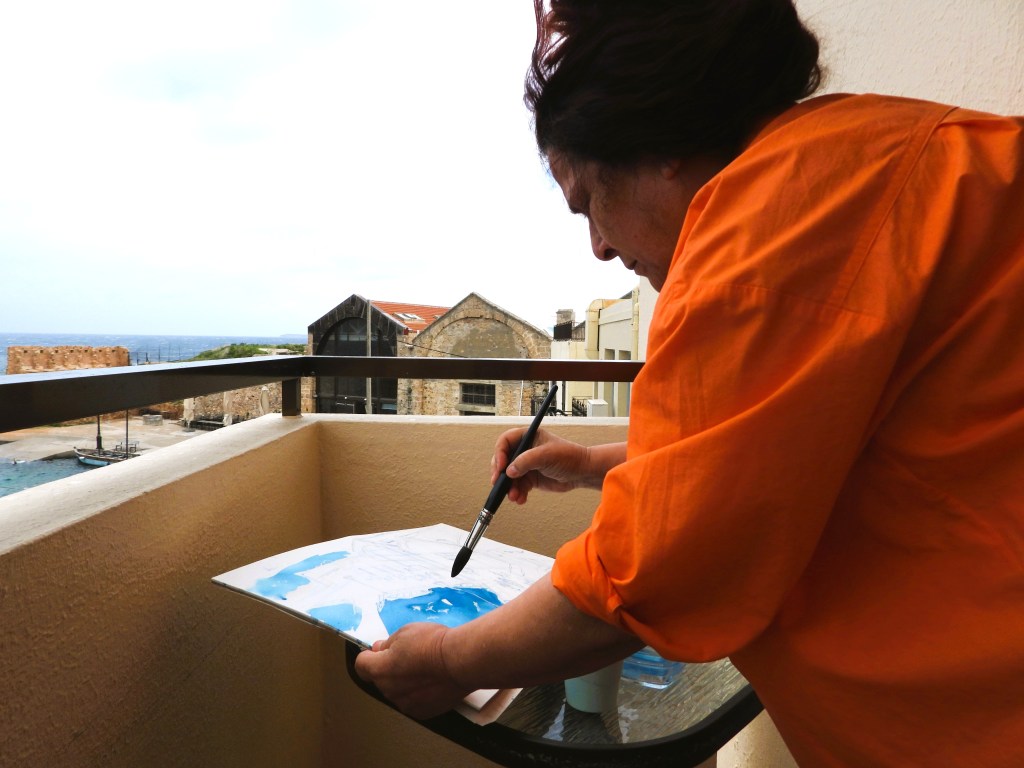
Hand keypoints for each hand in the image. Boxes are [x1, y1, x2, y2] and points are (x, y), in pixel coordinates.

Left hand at [353, 622, 471, 719]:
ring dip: (404, 682)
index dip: (369, 656)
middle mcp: (388, 690)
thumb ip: (388, 644)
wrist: (460, 661)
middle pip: (380, 679)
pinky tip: (431, 681)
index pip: (361, 665)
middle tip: (409, 656)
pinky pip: (412, 701)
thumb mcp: (405, 632)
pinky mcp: (421, 712)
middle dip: (389, 668)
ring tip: (424, 668)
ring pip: (397, 691)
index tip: (378, 652)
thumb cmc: (434, 644)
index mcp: (380, 669)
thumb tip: (380, 650)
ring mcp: (405, 703)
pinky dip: (418, 693)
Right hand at [491, 430, 625, 503]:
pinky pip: (518, 486)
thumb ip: (525, 461)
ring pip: (509, 476)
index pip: (505, 441)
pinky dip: (517, 493)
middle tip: (499, 483)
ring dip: (509, 487)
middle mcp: (524, 450)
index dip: (500, 453)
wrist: (582, 472)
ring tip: (514, 496)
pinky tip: (521, 499)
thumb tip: (509, 472)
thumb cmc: (568, 457)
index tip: (501, 466)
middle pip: (503, 460)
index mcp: (527, 437)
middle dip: (500, 473)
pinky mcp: (531, 479)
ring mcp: (527, 465)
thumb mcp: (546, 455)